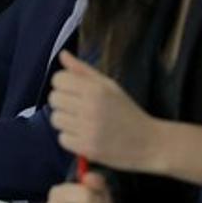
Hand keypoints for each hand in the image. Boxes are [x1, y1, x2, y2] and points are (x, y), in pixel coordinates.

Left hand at [48, 50, 157, 169]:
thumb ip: (83, 70)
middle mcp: (91, 108)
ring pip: (55, 119)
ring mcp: (88, 129)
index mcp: (96, 89)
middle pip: (54, 99)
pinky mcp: (87, 148)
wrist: (148, 142)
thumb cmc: (127, 111)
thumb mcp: (109, 86)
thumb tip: (62, 54)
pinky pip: (62, 138)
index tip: (73, 90)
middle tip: (78, 107)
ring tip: (82, 121)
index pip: (59, 79)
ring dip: (65, 120)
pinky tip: (85, 135)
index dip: (63, 84)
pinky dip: (70, 138)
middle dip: (62, 102)